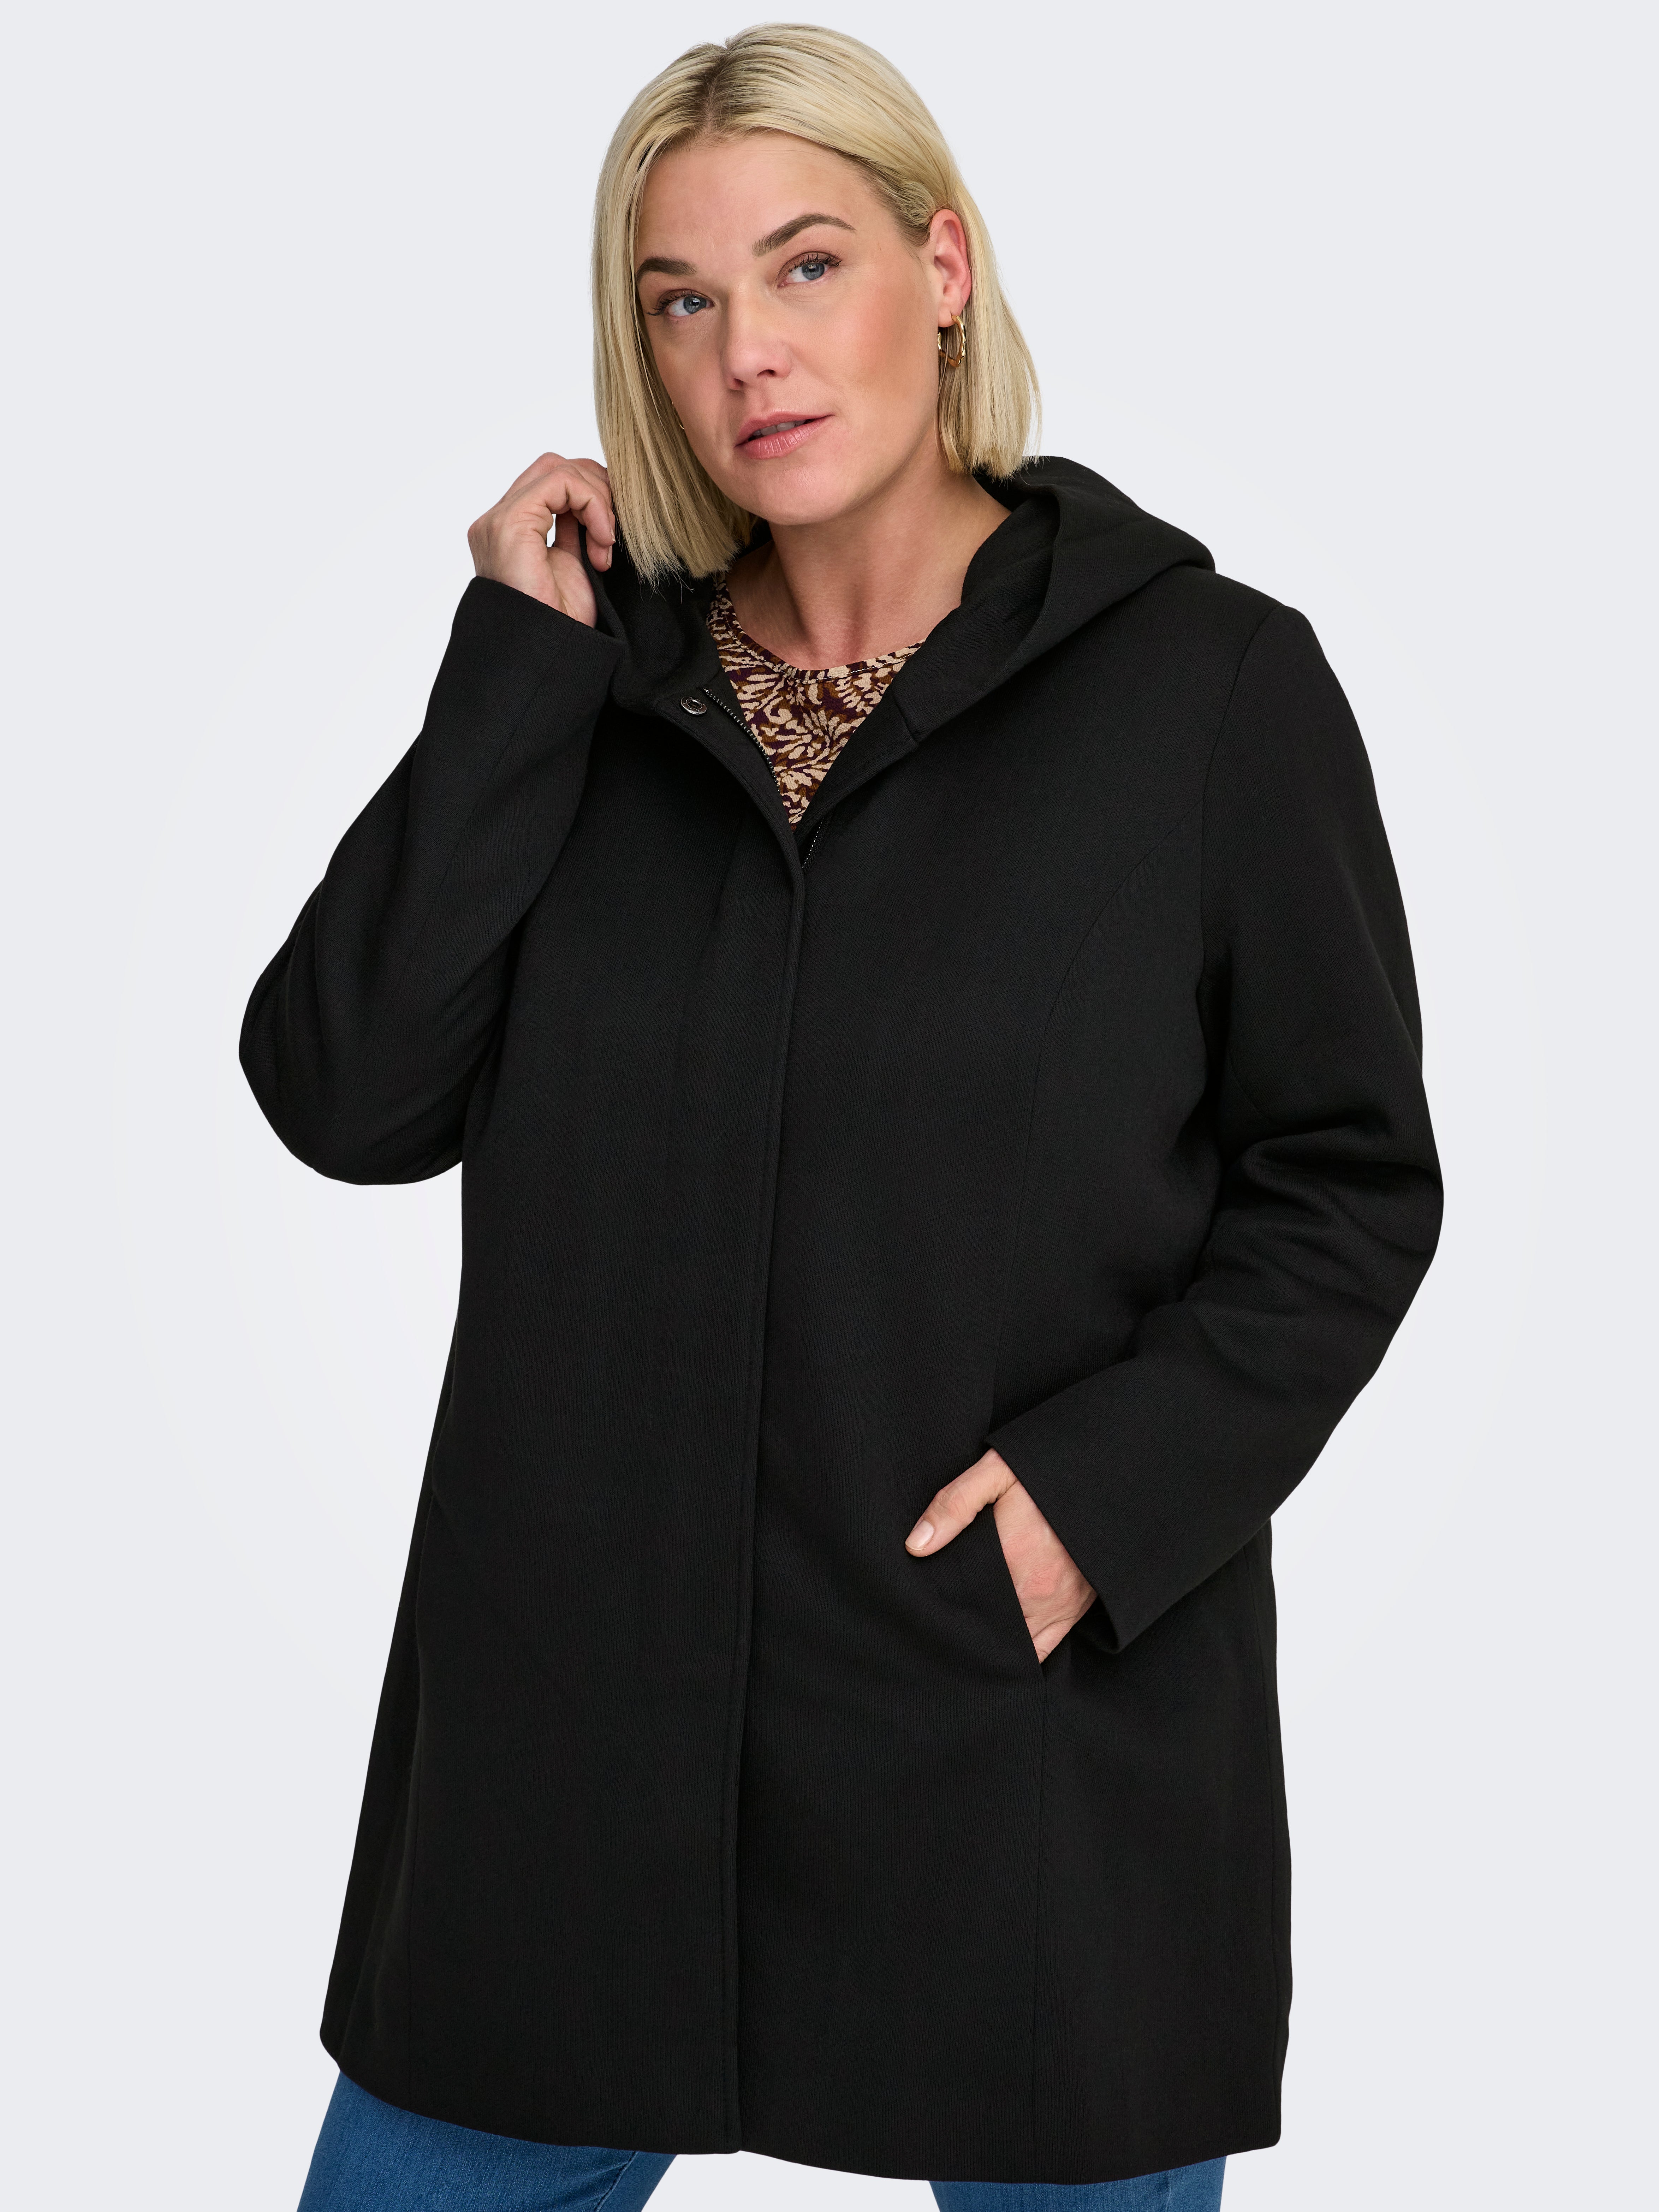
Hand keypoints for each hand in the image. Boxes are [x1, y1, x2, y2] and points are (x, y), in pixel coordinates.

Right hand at [467, 452, 616, 626]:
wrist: (546, 656)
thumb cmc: (560, 624)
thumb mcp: (576, 567)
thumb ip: (575, 531)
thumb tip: (596, 504)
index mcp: (510, 531)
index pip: (551, 482)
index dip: (591, 495)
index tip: (610, 539)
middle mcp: (497, 520)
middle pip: (554, 466)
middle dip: (596, 488)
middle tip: (614, 530)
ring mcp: (499, 520)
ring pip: (559, 468)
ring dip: (597, 499)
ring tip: (607, 542)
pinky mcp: (510, 523)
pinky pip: (561, 483)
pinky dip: (592, 504)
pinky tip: (603, 540)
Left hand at [906, 1449, 1095, 1660]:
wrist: (1108, 1478)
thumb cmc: (1048, 1474)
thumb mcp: (997, 1471)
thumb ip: (954, 1504)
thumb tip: (916, 1545)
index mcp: (1009, 1558)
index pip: (962, 1600)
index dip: (941, 1608)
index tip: (924, 1609)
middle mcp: (1034, 1591)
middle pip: (985, 1626)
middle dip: (962, 1628)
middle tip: (938, 1625)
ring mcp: (1056, 1606)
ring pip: (1011, 1644)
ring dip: (990, 1643)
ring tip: (965, 1639)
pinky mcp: (1074, 1611)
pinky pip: (1041, 1649)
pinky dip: (1021, 1655)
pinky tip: (1001, 1653)